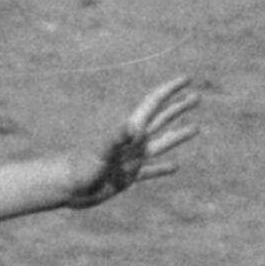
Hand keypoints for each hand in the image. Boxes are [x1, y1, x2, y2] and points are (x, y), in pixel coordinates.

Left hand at [69, 76, 200, 206]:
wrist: (67, 186)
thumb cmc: (80, 168)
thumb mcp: (99, 153)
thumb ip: (114, 139)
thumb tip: (132, 127)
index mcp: (129, 130)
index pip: (154, 104)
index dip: (170, 90)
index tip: (187, 79)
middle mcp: (133, 142)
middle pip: (161, 120)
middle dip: (178, 108)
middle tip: (197, 97)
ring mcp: (132, 159)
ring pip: (161, 144)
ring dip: (179, 136)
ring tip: (196, 128)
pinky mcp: (129, 177)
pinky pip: (151, 171)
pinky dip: (164, 168)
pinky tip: (176, 167)